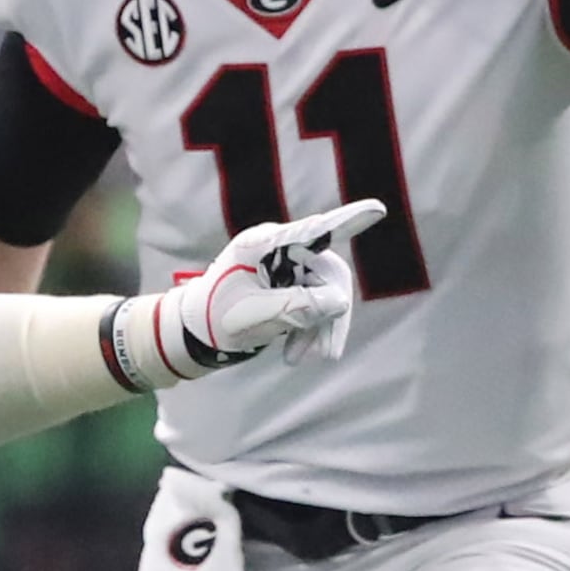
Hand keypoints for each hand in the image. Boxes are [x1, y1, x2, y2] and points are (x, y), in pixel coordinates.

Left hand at [124, 198, 385, 381]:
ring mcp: (285, 266)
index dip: (348, 220)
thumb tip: (340, 302)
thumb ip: (296, 308)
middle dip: (329, 315)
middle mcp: (278, 248)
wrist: (192, 334)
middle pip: (327, 273)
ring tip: (302, 360)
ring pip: (324, 293)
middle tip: (327, 356)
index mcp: (263, 244)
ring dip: (319, 328)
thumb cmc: (213, 319)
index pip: (313, 232)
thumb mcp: (254, 317)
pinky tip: (295, 353)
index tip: (377, 210)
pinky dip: (309, 329)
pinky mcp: (288, 284)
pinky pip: (314, 303)